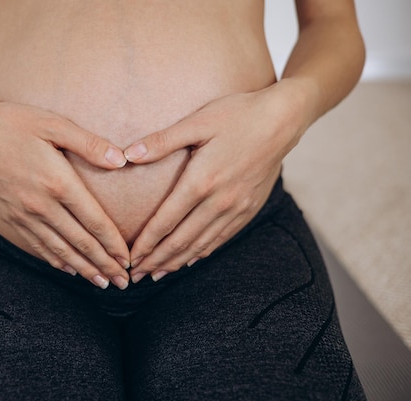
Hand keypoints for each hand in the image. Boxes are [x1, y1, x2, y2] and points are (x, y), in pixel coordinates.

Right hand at [0, 95, 130, 288]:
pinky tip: (68, 268)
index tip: (128, 260)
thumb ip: (89, 144)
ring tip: (101, 283)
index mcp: (58, 182)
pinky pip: (37, 244)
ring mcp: (24, 214)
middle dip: (104, 264)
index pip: (94, 222)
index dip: (113, 244)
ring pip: (60, 249)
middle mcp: (42, 205)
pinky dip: (56, 259)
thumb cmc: (12, 122)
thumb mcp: (54, 124)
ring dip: (83, 268)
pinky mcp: (11, 216)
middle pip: (81, 242)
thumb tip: (121, 160)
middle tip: (123, 282)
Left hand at [124, 81, 305, 281]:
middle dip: (155, 261)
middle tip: (135, 276)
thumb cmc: (237, 114)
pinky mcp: (248, 210)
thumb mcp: (197, 122)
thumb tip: (127, 154)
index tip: (129, 259)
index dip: (145, 244)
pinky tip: (189, 260)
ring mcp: (236, 208)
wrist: (283, 120)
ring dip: (176, 262)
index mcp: (201, 181)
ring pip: (200, 245)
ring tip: (156, 274)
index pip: (165, 222)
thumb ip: (161, 141)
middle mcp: (219, 201)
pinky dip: (201, 253)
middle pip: (180, 241)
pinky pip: (221, 239)